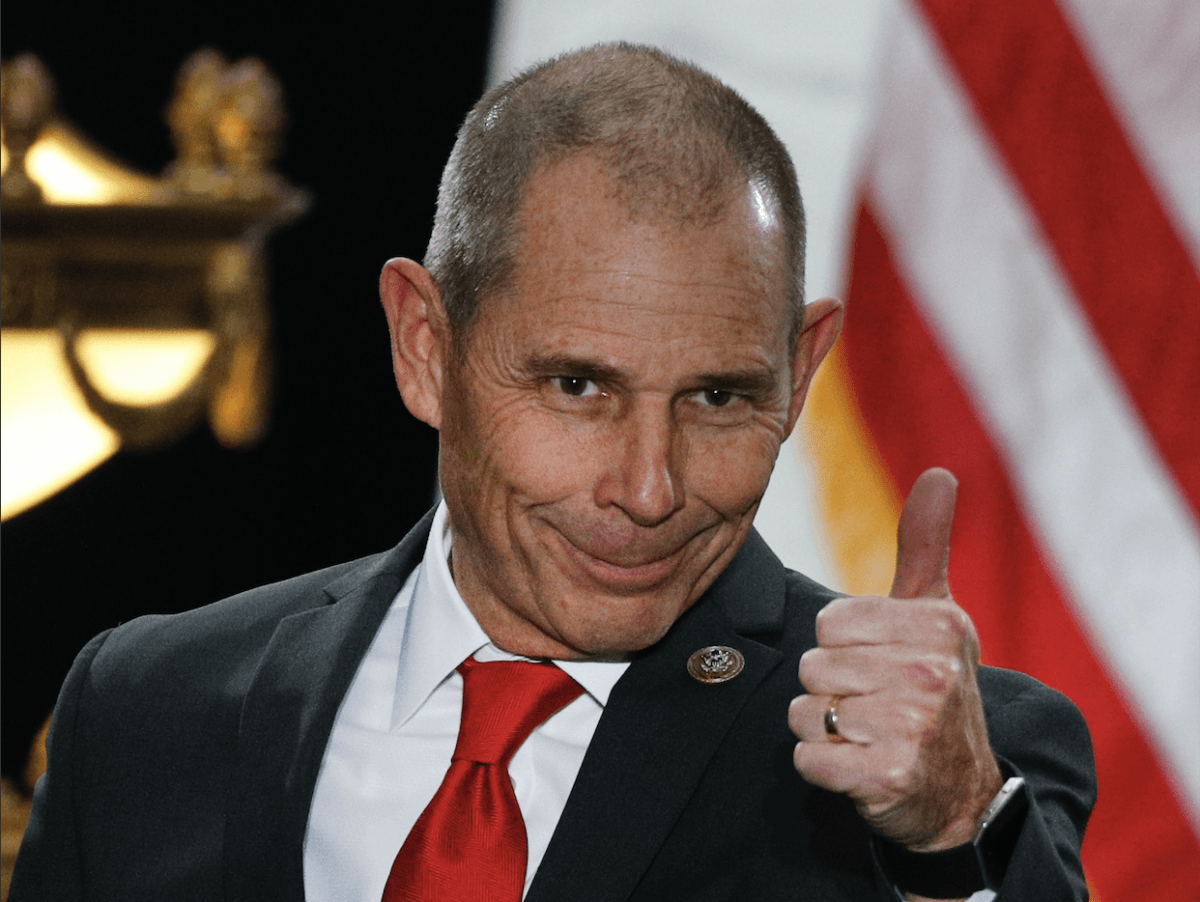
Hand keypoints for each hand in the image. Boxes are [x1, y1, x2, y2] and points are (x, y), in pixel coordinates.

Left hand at [788, 468, 1002, 851]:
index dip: (842, 647)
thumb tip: (940, 473)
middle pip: (813, 666)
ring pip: (804, 711)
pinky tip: (861, 767)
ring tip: (868, 735)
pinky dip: (823, 767)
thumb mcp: (936, 616)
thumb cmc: (935, 690)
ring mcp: (913, 727)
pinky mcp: (888, 775)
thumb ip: (925, 545)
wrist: (961, 793)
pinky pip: (808, 757)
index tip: (880, 665)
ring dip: (824, 729)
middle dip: (831, 690)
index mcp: (939, 625)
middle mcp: (932, 673)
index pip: (828, 622)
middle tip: (874, 706)